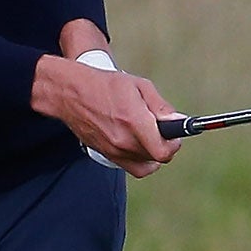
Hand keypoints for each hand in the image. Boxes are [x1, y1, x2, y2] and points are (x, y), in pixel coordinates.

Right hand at [31, 53, 182, 176]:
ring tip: (148, 135)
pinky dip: (139, 158)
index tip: (175, 135)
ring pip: (144, 164)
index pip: (162, 151)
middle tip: (161, 129)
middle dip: (164, 145)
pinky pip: (131, 166)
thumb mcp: (139, 86)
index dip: (173, 145)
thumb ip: (160, 107)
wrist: (71, 93)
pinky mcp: (105, 154)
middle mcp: (122, 140)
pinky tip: (138, 142)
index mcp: (133, 121)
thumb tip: (179, 121)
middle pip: (156, 158)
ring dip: (151, 152)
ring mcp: (112, 150)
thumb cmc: (105, 85)